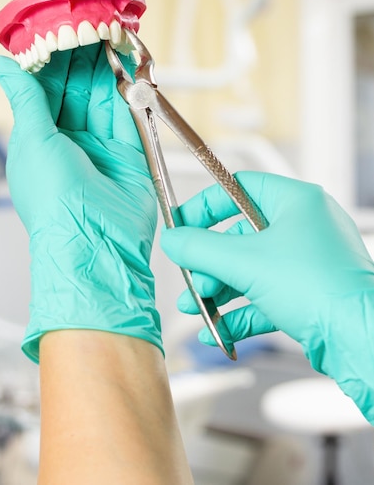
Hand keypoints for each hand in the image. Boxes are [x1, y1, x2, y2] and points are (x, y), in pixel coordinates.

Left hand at [0, 44, 160, 362]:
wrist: (95, 241)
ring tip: (109, 36)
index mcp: (40, 140)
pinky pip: (130, 113)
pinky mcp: (131, 153)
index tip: (59, 31)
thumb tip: (1, 64)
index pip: (46, 89)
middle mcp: (71, 142)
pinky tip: (127, 65)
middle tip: (91, 26)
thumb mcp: (31, 138)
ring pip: (105, 97)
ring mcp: (102, 147)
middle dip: (83, 59)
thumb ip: (25, 96)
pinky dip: (130, 89)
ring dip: (107, 68)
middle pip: (78, 89)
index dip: (53, 60)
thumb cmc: (54, 201)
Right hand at [161, 171, 373, 422]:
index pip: (238, 188)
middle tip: (190, 275)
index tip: (181, 224)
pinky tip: (217, 330)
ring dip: (219, 290)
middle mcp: (304, 227)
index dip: (205, 205)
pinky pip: (265, 297)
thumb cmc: (320, 289)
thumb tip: (172, 239)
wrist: (361, 340)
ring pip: (250, 269)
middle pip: (240, 235)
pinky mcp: (308, 295)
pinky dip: (239, 312)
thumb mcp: (246, 263)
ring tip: (195, 307)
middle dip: (209, 261)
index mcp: (295, 202)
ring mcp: (307, 262)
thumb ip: (201, 248)